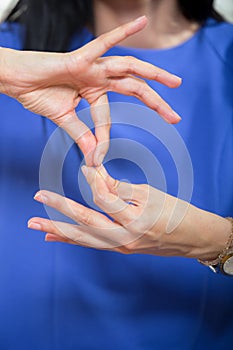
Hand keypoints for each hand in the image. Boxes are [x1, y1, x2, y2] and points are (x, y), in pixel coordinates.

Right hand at [0, 16, 180, 165]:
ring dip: (154, 73)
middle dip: (156, 102)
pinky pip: (103, 43)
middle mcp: (98, 78)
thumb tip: (93, 157)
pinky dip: (122, 32)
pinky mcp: (80, 58)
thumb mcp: (65, 119)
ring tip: (174, 82)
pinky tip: (141, 22)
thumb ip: (82, 135)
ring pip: (129, 68)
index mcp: (94, 92)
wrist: (15, 81)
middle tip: (174, 116)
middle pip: (134, 89)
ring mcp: (92, 67)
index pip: (107, 117)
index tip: (98, 157)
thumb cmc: (37, 94)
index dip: (103, 138)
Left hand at [28, 166, 230, 259]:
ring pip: (84, 237)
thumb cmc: (177, 212)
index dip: (94, 179)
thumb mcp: (152, 194)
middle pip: (86, 222)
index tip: (87, 166)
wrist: (192, 238)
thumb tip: (97, 179)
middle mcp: (125, 237)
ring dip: (59, 229)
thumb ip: (122, 189)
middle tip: (39, 197)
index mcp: (136, 220)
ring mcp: (121, 246)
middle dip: (60, 209)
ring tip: (36, 225)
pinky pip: (92, 244)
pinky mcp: (120, 248)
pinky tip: (55, 237)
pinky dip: (73, 239)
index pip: (105, 198)